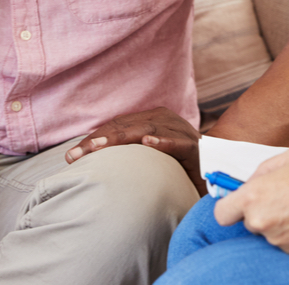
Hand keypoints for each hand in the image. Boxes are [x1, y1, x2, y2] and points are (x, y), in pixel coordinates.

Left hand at [65, 106, 202, 189]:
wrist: (218, 169)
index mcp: (152, 119)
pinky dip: (164, 141)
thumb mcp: (149, 159)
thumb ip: (128, 156)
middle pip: (126, 126)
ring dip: (121, 139)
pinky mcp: (196, 148)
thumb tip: (92, 163)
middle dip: (98, 140)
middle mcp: (165, 120)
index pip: (117, 126)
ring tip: (99, 148)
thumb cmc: (178, 166)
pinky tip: (148, 142)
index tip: (71, 156)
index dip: (94, 139)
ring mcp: (181, 132)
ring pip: (147, 130)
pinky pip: (178, 143)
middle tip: (76, 155)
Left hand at [214, 147, 288, 255]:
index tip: (238, 200)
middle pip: (249, 221)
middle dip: (261, 210)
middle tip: (283, 196)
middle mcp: (262, 222)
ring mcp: (278, 241)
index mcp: (254, 197)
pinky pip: (287, 241)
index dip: (229, 206)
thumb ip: (264, 170)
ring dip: (279, 221)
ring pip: (270, 231)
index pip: (222, 213)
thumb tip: (255, 180)